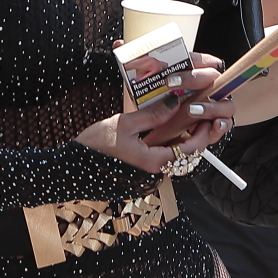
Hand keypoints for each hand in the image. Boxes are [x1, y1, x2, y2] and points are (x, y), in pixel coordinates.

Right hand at [75, 50, 232, 171]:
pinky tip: (165, 129)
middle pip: (186, 157)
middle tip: (200, 116)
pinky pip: (162, 159)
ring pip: (174, 159)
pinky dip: (168, 145)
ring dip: (183, 141)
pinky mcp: (139, 173)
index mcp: (153, 163)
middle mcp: (153, 173)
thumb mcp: (124, 124)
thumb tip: (175, 103)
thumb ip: (152, 115)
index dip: (203, 133)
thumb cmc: (94, 147)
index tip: (207, 116)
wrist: (70, 169)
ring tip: (184, 119)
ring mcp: (146, 175)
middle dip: (197, 137)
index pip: (191, 151)